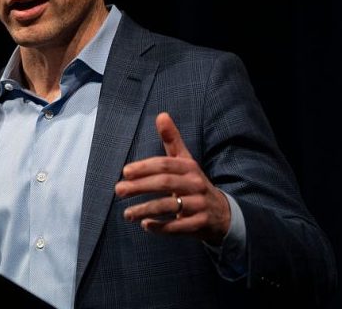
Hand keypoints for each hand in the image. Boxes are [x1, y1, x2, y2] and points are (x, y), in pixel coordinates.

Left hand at [115, 112, 230, 244]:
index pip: (165, 164)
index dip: (144, 167)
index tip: (125, 172)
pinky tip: (145, 225)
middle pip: (165, 183)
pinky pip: (179, 226)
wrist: (222, 212)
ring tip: (127, 213)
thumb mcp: (185, 161)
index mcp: (189, 167)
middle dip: (140, 187)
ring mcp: (200, 205)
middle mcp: (196, 184)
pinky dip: (161, 227)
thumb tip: (161, 115)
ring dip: (145, 210)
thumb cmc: (194, 183)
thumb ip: (172, 140)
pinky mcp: (200, 224)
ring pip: (170, 206)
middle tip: (118, 190)